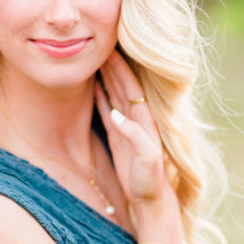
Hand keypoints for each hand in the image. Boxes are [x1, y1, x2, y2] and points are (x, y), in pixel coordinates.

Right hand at [95, 51, 170, 207]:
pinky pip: (107, 109)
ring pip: (114, 93)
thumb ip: (134, 137)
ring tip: (93, 58)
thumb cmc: (150, 180)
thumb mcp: (145, 159)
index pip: (130, 86)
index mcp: (144, 119)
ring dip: (105, 76)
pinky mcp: (119, 135)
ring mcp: (127, 126)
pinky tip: (93, 85)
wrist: (150, 199)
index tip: (108, 48)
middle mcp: (137, 118)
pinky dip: (100, 95)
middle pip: (122, 84)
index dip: (120, 67)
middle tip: (97, 44)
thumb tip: (115, 116)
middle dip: (111, 64)